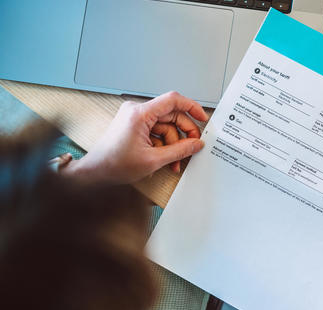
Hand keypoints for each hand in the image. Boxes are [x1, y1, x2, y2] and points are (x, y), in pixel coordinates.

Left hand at [64, 91, 207, 184]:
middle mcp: (137, 111)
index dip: (191, 107)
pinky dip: (164, 145)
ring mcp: (135, 118)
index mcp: (140, 114)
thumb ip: (180, 151)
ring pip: (166, 127)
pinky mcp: (135, 126)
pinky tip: (165, 159)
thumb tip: (196, 144)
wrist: (95, 172)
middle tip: (192, 148)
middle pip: (171, 116)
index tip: (202, 117)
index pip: (173, 100)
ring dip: (173, 144)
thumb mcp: (154, 160)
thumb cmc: (114, 164)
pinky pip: (157, 131)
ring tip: (174, 162)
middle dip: (183, 134)